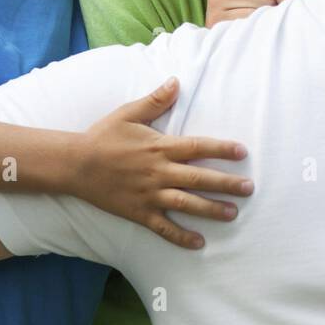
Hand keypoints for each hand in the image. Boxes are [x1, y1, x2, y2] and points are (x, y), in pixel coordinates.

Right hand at [73, 78, 252, 248]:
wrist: (75, 164)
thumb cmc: (103, 136)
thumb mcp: (129, 113)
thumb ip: (155, 100)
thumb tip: (176, 81)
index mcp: (159, 147)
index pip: (197, 147)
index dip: (221, 149)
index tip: (242, 152)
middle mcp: (159, 172)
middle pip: (199, 178)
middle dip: (226, 184)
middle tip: (249, 188)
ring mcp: (149, 195)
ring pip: (186, 204)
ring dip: (211, 210)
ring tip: (233, 213)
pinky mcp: (139, 212)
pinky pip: (163, 228)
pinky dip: (181, 236)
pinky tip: (199, 243)